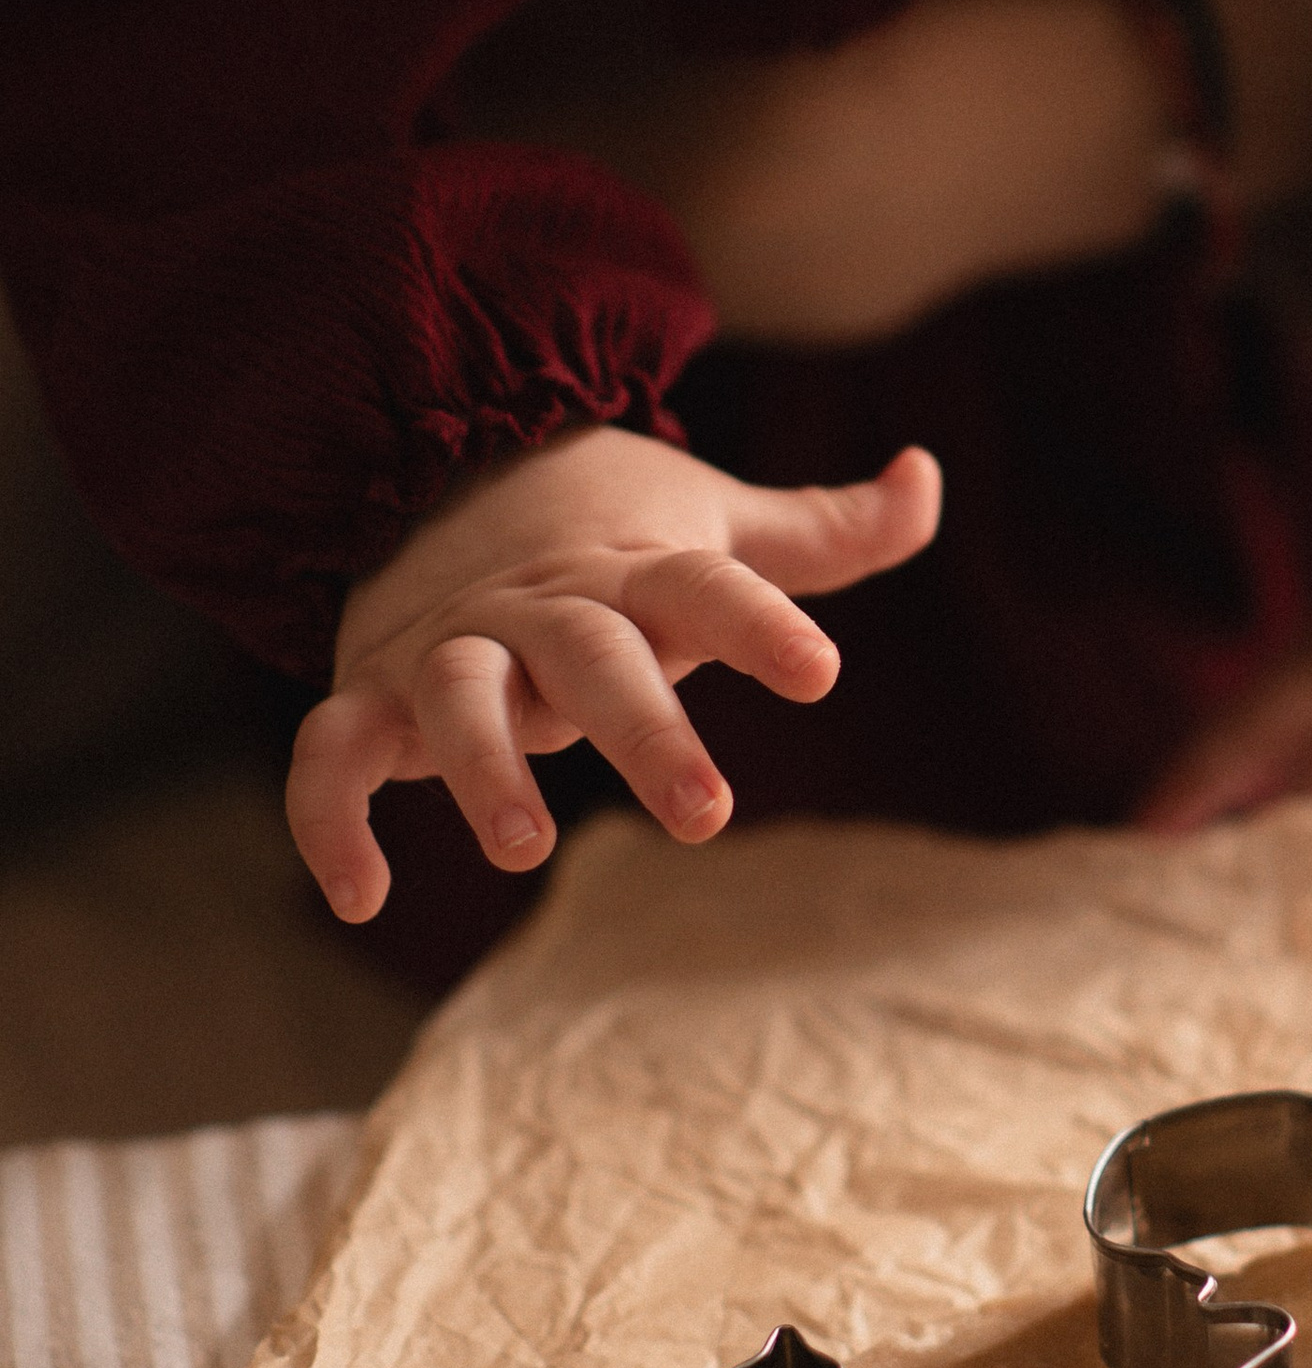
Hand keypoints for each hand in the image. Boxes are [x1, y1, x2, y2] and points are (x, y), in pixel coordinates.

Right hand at [287, 426, 939, 920]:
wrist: (432, 470)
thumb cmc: (602, 528)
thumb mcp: (711, 520)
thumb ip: (824, 532)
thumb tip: (924, 477)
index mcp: (635, 570)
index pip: (708, 588)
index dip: (761, 625)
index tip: (818, 673)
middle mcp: (543, 608)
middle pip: (594, 657)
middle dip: (643, 731)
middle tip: (705, 813)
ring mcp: (449, 648)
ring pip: (460, 697)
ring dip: (484, 768)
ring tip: (524, 850)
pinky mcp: (368, 691)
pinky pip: (332, 752)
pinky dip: (331, 819)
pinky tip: (358, 897)